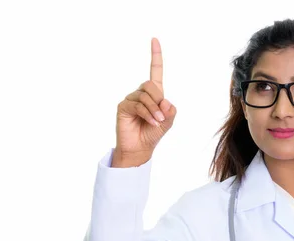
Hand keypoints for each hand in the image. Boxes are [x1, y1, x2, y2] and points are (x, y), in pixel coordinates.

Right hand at [115, 37, 176, 159]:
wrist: (140, 148)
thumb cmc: (153, 134)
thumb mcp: (167, 122)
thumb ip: (170, 111)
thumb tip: (166, 101)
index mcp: (154, 94)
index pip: (155, 70)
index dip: (155, 55)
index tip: (154, 39)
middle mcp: (141, 93)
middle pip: (151, 85)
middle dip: (159, 100)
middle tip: (162, 116)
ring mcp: (131, 99)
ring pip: (145, 95)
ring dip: (154, 109)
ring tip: (157, 122)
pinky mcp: (123, 107)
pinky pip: (137, 105)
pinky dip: (147, 114)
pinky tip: (152, 122)